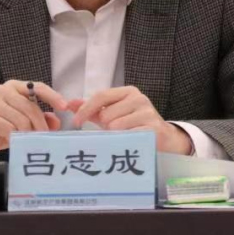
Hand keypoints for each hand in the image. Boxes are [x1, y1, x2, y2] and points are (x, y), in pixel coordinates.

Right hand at [0, 80, 65, 158]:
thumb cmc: (0, 127)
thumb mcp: (22, 122)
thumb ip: (40, 118)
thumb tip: (56, 122)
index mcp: (15, 87)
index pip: (38, 87)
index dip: (52, 96)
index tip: (64, 106)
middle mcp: (4, 90)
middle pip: (31, 108)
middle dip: (40, 125)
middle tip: (44, 137)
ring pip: (21, 120)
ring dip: (28, 134)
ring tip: (28, 141)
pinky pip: (9, 128)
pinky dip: (15, 137)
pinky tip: (14, 141)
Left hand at [70, 86, 192, 154]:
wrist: (164, 138)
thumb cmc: (134, 125)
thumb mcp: (113, 114)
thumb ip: (93, 108)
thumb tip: (69, 104)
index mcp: (128, 92)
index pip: (101, 96)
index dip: (85, 109)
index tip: (75, 122)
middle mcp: (139, 99)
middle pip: (106, 113)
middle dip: (105, 126)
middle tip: (113, 131)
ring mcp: (148, 113)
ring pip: (115, 126)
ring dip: (115, 136)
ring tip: (124, 136)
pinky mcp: (153, 128)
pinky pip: (128, 136)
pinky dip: (124, 141)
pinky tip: (130, 142)